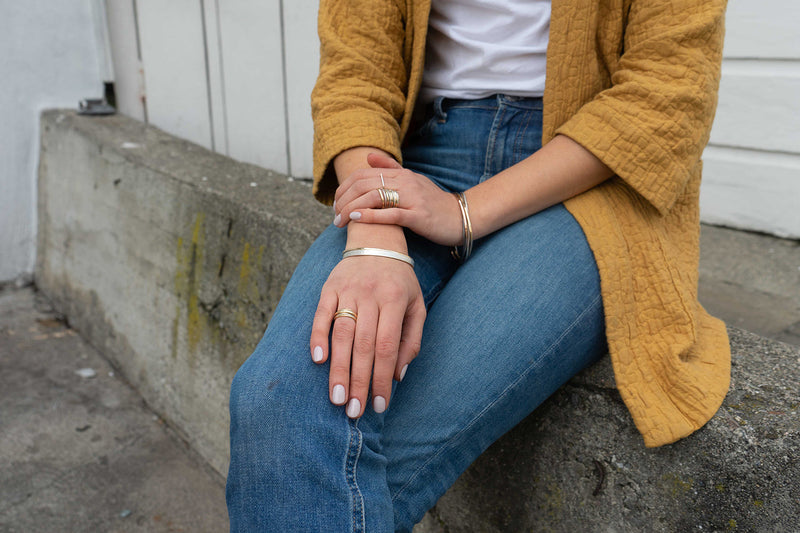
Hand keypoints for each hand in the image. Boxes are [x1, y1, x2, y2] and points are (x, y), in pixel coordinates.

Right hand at [309, 255, 425, 417]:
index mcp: (395, 301)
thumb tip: (398, 376)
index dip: (382, 378)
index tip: (380, 405)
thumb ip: (411, 339)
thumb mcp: (416, 305)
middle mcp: (371, 296)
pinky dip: (317, 337)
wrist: (377, 240)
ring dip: (338, 369)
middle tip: (353, 411)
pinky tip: (318, 360)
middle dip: (358, 381)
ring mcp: (348, 290)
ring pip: (341, 334)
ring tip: (336, 398)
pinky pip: (321, 314)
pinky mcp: (329, 287)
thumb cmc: (400, 281)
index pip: (387, 347)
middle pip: (363, 345)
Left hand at [333, 153, 463, 245]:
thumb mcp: (412, 180)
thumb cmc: (433, 202)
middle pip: (364, 184)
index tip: (336, 204)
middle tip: (334, 215)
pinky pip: (390, 214)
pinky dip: (370, 216)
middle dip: (344, 200)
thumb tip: (368, 157)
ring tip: (340, 221)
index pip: (363, 175)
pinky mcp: (418, 216)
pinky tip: (356, 219)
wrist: (461, 217)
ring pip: (373, 197)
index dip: (344, 188)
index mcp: (401, 174)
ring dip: (351, 209)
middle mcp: (405, 182)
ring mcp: (412, 198)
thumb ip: (390, 168)